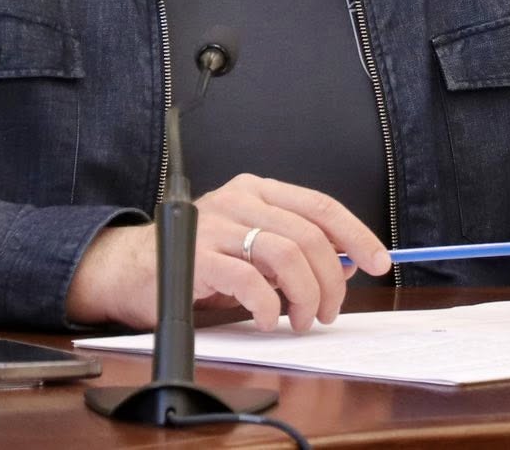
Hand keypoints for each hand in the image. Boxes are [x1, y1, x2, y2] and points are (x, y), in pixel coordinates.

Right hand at [67, 174, 390, 332]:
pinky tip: (268, 318)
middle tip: (327, 312)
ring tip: (299, 319)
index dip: (356, 234)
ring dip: (304, 296)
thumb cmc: (198, 258)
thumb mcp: (250, 246)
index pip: (320, 206)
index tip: (377, 262)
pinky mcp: (196, 256)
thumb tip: (344, 266)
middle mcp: (239, 199)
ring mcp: (216, 225)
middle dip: (330, 281)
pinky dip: (268, 305)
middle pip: (309, 236)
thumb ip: (293, 249)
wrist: (132, 268)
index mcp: (257, 190)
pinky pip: (249, 280)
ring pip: (286, 255)